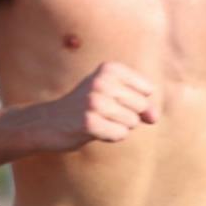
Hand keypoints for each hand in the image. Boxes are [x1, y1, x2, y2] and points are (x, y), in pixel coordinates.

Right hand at [33, 61, 159, 152]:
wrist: (51, 121)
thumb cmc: (88, 107)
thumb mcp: (114, 95)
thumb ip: (142, 104)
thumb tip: (155, 117)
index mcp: (109, 68)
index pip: (147, 90)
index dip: (135, 101)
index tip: (113, 99)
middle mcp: (101, 81)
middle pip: (141, 106)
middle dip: (128, 115)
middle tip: (103, 112)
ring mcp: (94, 102)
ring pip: (132, 122)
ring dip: (118, 126)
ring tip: (98, 120)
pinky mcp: (89, 122)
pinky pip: (120, 134)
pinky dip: (111, 136)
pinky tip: (95, 130)